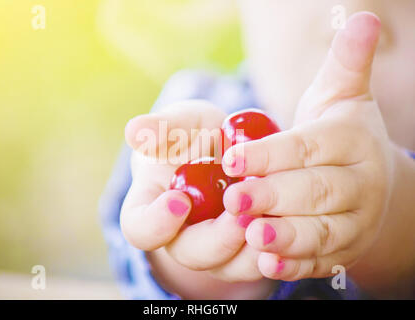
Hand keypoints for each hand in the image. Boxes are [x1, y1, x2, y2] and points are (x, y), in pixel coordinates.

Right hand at [122, 100, 266, 282]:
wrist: (227, 145)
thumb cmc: (193, 135)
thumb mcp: (179, 125)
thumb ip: (160, 128)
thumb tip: (134, 130)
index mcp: (153, 209)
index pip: (141, 229)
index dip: (156, 223)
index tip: (179, 200)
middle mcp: (182, 235)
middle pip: (191, 254)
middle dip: (217, 239)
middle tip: (240, 215)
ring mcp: (218, 247)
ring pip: (231, 266)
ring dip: (253, 249)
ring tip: (273, 220)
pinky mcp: (249, 248)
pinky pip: (264, 260)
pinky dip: (280, 248)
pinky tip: (295, 226)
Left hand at [221, 12, 394, 280]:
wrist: (368, 179)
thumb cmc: (339, 135)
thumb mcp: (340, 97)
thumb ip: (345, 64)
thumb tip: (362, 17)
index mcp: (351, 142)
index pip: (309, 147)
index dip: (272, 154)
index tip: (233, 157)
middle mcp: (359, 184)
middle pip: (316, 192)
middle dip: (274, 197)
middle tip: (235, 199)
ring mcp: (355, 221)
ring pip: (322, 232)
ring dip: (287, 237)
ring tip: (252, 236)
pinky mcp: (344, 250)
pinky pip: (322, 261)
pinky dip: (296, 266)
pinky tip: (268, 265)